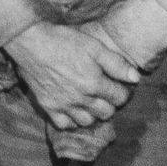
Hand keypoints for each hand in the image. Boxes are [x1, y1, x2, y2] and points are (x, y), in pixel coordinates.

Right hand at [2, 20, 141, 128]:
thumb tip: (136, 78)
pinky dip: (72, 121)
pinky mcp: (48, 107)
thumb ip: (116, 63)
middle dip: (110, 104)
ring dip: (93, 114)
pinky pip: (65, 125)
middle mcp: (81, 99)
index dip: (123, 91)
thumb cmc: (63, 40)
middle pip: (106, 113)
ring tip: (90, 101)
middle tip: (105, 93)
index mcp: (94, 83)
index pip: (119, 97)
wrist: (30, 42)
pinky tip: (73, 109)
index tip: (119, 85)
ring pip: (87, 121)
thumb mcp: (93, 45)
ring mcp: (64, 105)